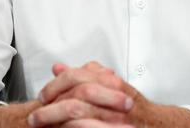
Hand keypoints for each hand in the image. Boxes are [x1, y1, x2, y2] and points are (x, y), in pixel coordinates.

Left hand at [28, 61, 189, 127]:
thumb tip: (58, 67)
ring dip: (54, 117)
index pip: (76, 76)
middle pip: (74, 92)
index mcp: (110, 80)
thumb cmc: (129, 107)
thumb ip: (85, 75)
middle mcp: (113, 94)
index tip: (43, 96)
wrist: (154, 125)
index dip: (55, 85)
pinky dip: (70, 126)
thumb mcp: (108, 86)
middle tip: (35, 115)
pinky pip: (86, 126)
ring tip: (39, 125)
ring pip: (76, 110)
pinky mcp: (113, 127)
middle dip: (51, 103)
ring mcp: (114, 114)